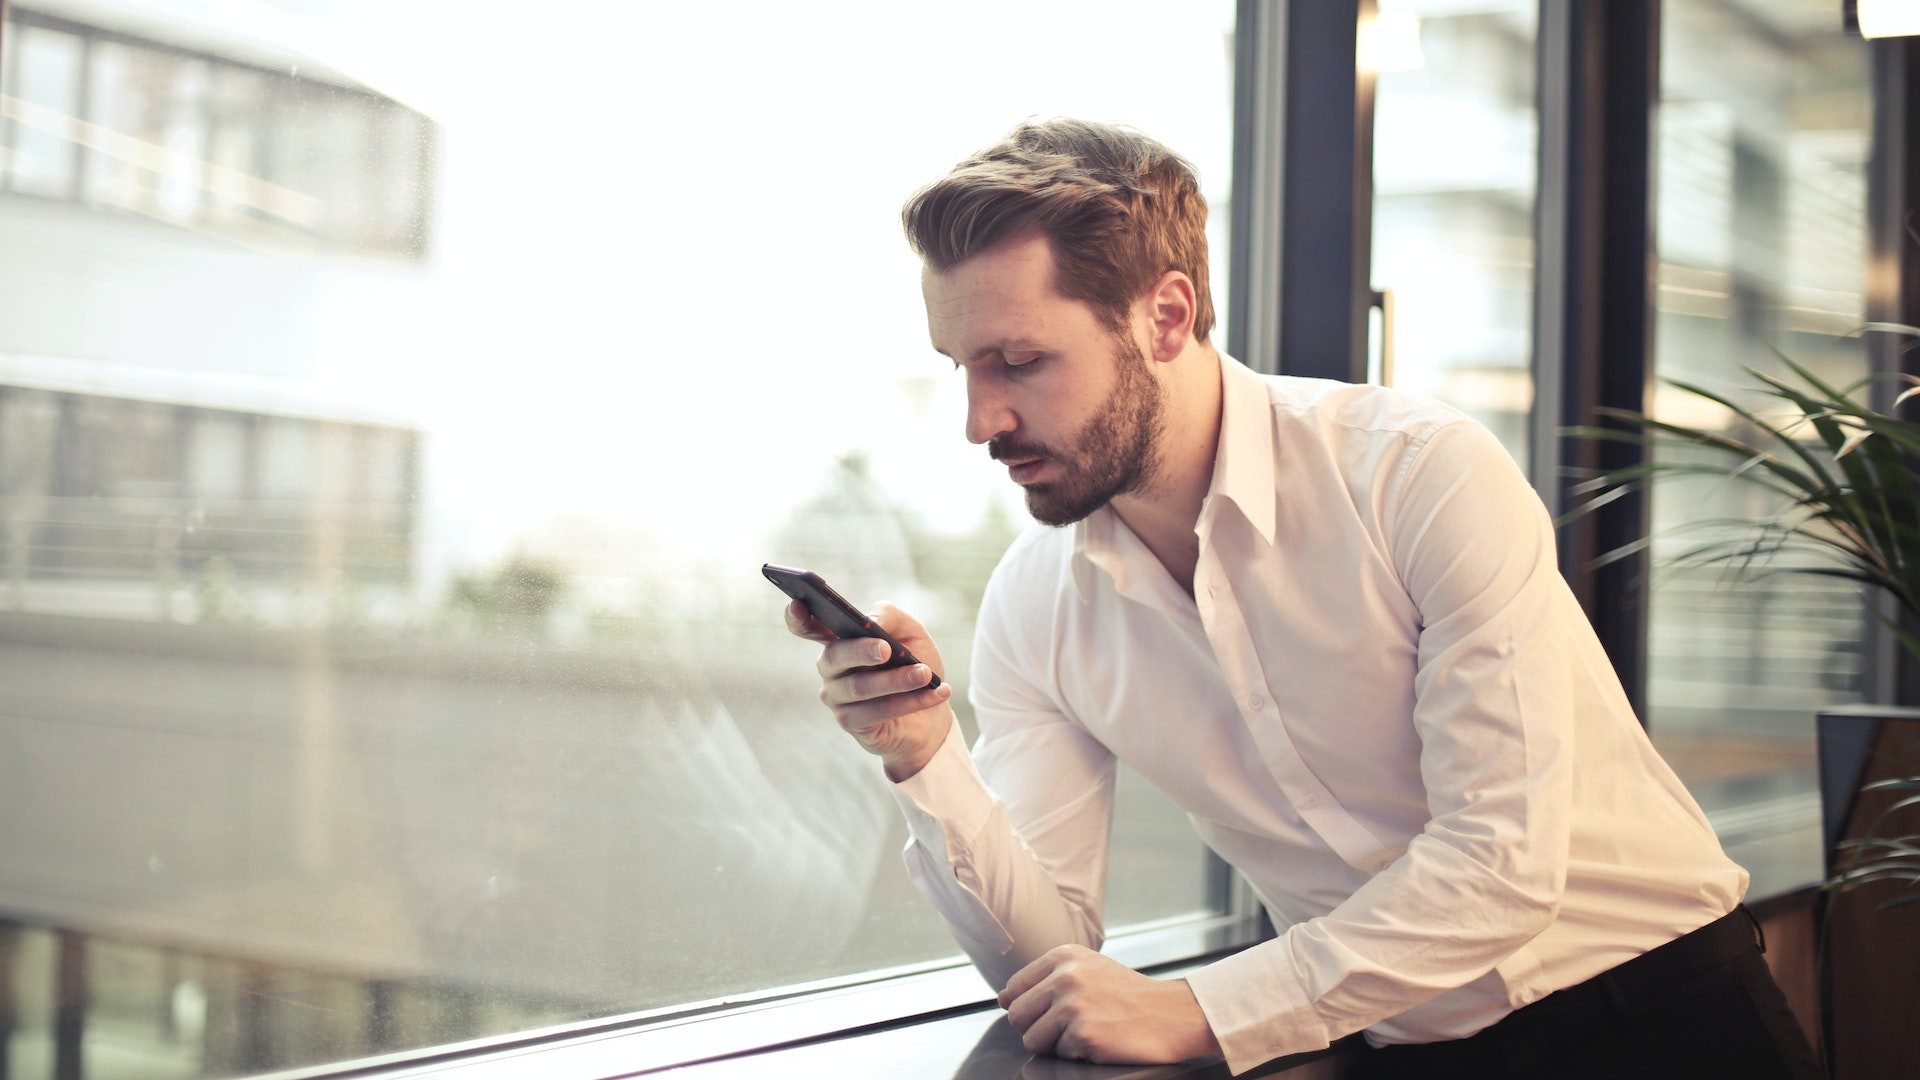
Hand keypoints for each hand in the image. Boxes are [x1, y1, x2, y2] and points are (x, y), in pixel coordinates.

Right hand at [784, 598, 952, 779]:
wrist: (933, 713)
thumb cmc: (916, 665)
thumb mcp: (912, 634)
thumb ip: (891, 617)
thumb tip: (871, 621)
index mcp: (840, 639)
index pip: (807, 626)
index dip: (797, 617)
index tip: (797, 603)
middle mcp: (831, 667)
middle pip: (835, 655)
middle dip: (862, 651)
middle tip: (886, 649)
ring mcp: (836, 696)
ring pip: (860, 686)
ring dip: (896, 680)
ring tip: (925, 674)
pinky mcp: (850, 723)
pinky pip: (876, 711)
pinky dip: (910, 701)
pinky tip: (935, 693)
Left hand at [998, 945, 1222, 1064]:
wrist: (1172, 1014)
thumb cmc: (1129, 995)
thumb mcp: (1089, 968)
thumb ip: (1046, 979)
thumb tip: (1004, 998)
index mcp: (1063, 956)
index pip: (1015, 987)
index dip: (1028, 1007)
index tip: (1049, 1012)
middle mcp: (1065, 976)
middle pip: (1017, 1016)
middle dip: (1037, 1028)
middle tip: (1068, 1028)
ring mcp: (1073, 1005)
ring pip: (1032, 1039)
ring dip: (1055, 1044)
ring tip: (1085, 1033)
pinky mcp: (1083, 1035)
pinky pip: (1059, 1054)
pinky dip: (1077, 1054)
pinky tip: (1100, 1040)